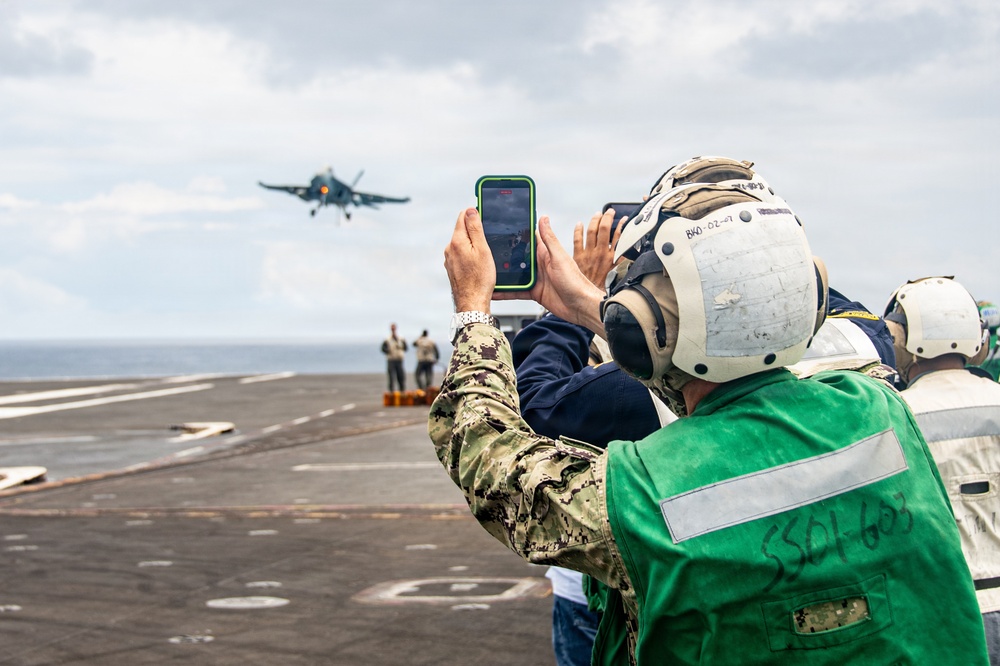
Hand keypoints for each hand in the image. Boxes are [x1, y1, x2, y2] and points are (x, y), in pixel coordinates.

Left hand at [444, 208, 495, 311]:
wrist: (472, 302)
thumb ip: (475, 228)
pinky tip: (478, 265)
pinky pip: (461, 255)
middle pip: (462, 230)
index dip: (475, 215)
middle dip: (475, 232)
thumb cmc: (480, 279)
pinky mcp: (452, 268)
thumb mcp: (483, 249)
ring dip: (472, 245)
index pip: (463, 216)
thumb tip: (470, 210)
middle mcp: (449, 248)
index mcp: (456, 241)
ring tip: (484, 257)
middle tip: (488, 243)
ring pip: (462, 243)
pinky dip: (469, 256)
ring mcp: (449, 259)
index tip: (485, 221)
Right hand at [495, 216, 605, 334]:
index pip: (529, 239)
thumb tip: (544, 218)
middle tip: (486, 252)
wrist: (580, 306)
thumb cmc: (575, 281)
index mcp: (546, 253)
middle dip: (504, 255)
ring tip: (486, 271)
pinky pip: (517, 291)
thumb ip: (549, 239)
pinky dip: (506, 291)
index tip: (503, 227)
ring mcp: (536, 279)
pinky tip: (496, 291)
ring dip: (503, 274)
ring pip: (515, 274)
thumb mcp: (559, 257)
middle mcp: (540, 265)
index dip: (517, 233)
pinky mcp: (534, 292)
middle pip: (517, 257)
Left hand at [574, 208, 623, 287]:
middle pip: (604, 228)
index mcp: (612, 256)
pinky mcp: (578, 256)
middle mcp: (600, 252)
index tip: (622, 218)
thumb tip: (631, 252)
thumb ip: (624, 260)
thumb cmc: (604, 287)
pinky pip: (577, 239)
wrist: (590, 297)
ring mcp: (589, 253)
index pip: (618, 234)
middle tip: (608, 212)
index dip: (621, 224)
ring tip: (597, 214)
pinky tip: (580, 224)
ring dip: (595, 220)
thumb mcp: (619, 273)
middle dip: (607, 217)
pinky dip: (578, 230)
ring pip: (592, 230)